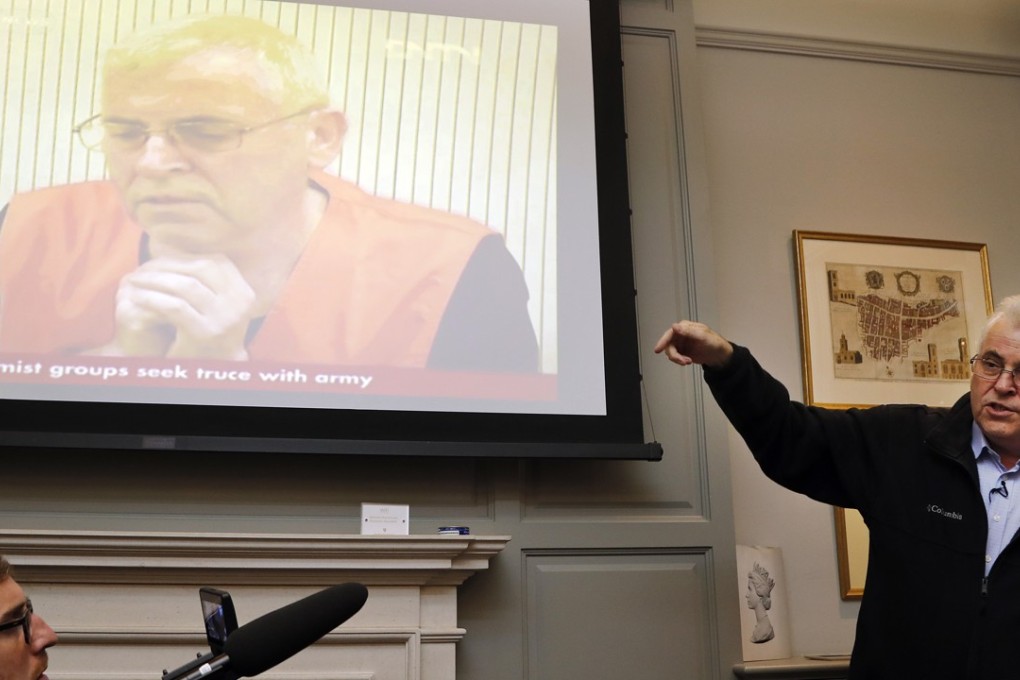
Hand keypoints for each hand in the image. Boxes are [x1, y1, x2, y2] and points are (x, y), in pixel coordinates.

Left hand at [106, 255, 257, 359]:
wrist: (211, 368)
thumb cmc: (207, 330)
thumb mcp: (218, 302)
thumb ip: (208, 279)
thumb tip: (182, 244)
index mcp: (245, 293)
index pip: (216, 261)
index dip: (185, 256)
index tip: (161, 259)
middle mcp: (239, 305)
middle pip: (200, 269)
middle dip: (168, 265)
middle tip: (143, 267)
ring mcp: (224, 319)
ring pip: (185, 286)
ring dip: (155, 280)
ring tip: (135, 279)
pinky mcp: (204, 333)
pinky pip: (174, 307)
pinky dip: (152, 298)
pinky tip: (137, 297)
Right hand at [653, 320, 733, 367]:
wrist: (720, 356)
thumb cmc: (714, 342)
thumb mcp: (703, 336)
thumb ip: (688, 331)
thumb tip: (674, 326)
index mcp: (685, 327)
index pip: (670, 333)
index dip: (663, 341)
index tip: (658, 349)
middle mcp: (680, 334)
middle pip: (668, 345)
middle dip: (674, 355)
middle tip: (683, 361)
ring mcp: (681, 344)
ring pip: (671, 352)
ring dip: (678, 359)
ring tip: (688, 362)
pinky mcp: (682, 352)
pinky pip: (675, 357)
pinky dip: (680, 361)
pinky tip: (688, 361)